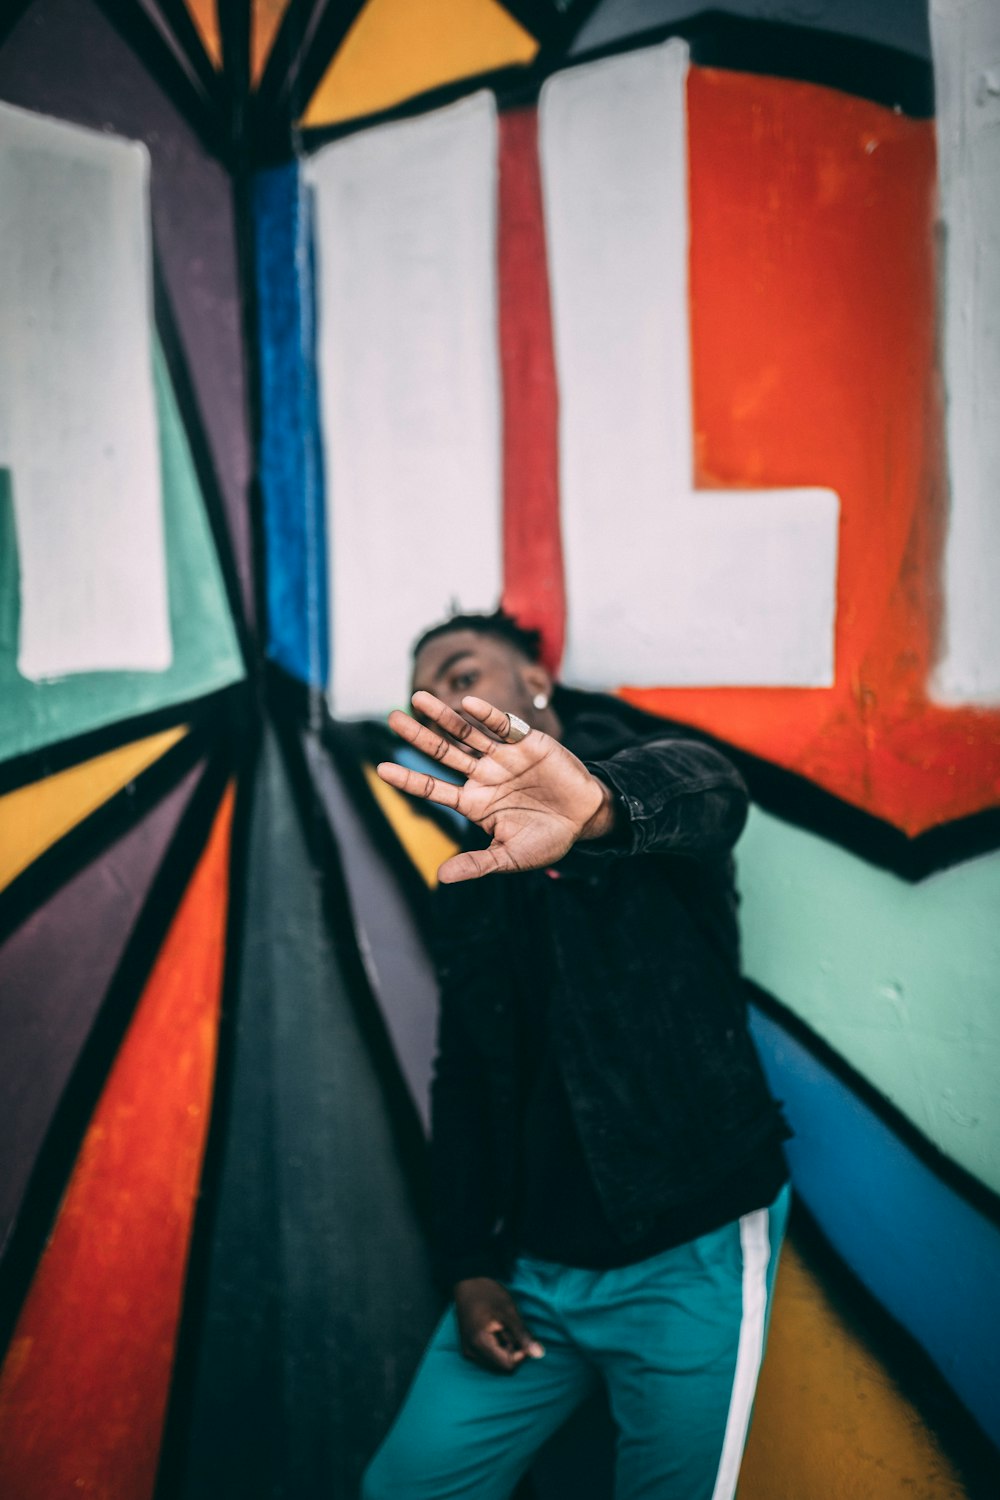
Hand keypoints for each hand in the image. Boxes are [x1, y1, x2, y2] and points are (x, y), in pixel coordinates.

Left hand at [376, 691, 615, 882]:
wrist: (587, 818)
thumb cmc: (548, 839)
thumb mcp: (511, 856)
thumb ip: (478, 863)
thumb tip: (441, 877)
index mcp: (475, 802)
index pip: (434, 788)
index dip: (409, 778)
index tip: (381, 769)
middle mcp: (483, 775)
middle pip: (443, 752)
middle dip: (418, 736)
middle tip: (391, 719)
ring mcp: (502, 757)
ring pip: (465, 733)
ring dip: (443, 716)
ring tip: (418, 698)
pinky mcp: (526, 742)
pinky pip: (502, 725)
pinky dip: (485, 715)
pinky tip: (467, 704)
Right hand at [454, 1278, 544, 1374]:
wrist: (468, 1283)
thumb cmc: (488, 1294)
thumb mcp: (509, 1312)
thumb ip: (523, 1335)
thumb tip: (539, 1354)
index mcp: (479, 1344)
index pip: (507, 1366)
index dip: (520, 1353)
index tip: (519, 1334)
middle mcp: (471, 1353)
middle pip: (501, 1366)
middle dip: (511, 1350)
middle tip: (508, 1328)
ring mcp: (468, 1352)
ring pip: (496, 1363)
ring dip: (504, 1349)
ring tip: (501, 1328)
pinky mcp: (468, 1349)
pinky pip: (489, 1357)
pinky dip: (497, 1347)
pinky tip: (495, 1331)